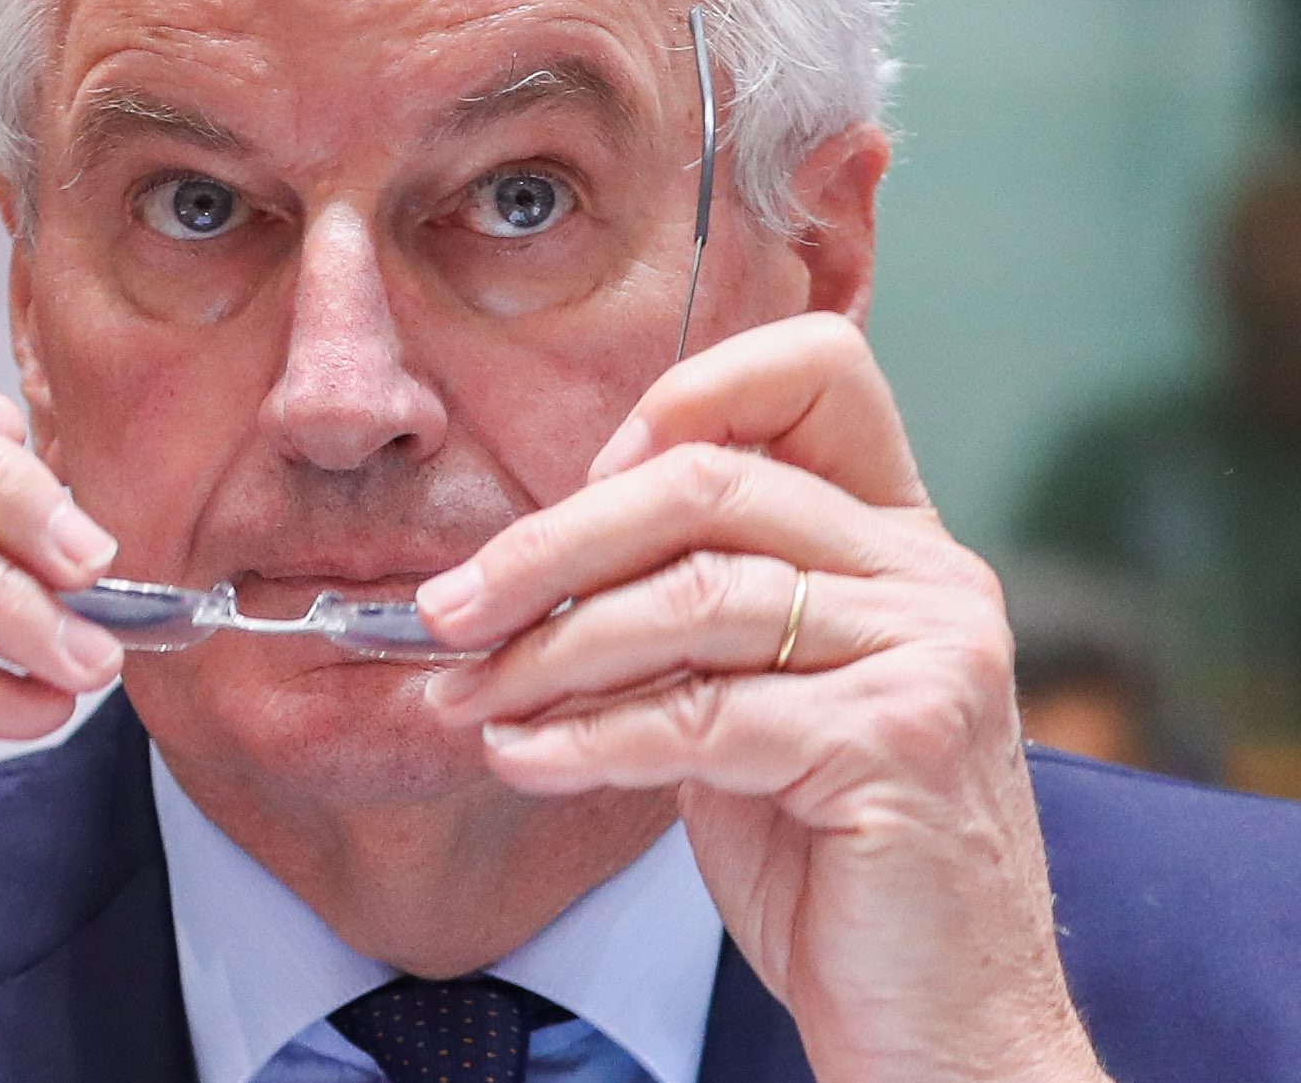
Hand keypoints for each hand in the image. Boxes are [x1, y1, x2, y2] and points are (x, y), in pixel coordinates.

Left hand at [419, 313, 1106, 1082]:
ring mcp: (929, 650)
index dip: (685, 397)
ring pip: (692, 597)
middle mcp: (929, 574)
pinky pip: (701, 713)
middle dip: (552, 545)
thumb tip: (526, 569)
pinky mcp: (900, 738)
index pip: (816, 372)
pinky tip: (522, 757)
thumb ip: (683, 616)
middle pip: (707, 482)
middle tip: (450, 608)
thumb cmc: (827, 859)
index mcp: (897, 538)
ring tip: (470, 698)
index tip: (579, 484)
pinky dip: (587, 737)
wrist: (938, 1020)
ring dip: (550, 652)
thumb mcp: (751, 702)